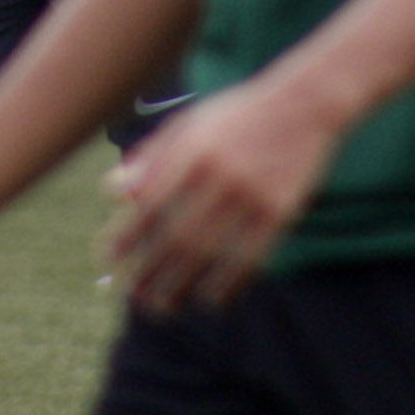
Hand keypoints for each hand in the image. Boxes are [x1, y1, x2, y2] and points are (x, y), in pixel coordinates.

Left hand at [100, 79, 340, 314]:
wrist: (304, 106)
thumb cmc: (237, 116)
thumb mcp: (191, 123)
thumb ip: (153, 156)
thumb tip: (114, 193)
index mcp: (194, 150)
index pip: (151, 202)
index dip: (128, 234)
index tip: (109, 258)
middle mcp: (221, 174)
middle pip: (178, 235)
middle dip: (151, 271)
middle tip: (132, 296)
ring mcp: (253, 195)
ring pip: (211, 253)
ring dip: (183, 286)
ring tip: (163, 308)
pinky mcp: (280, 212)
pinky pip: (250, 258)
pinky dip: (228, 283)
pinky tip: (211, 300)